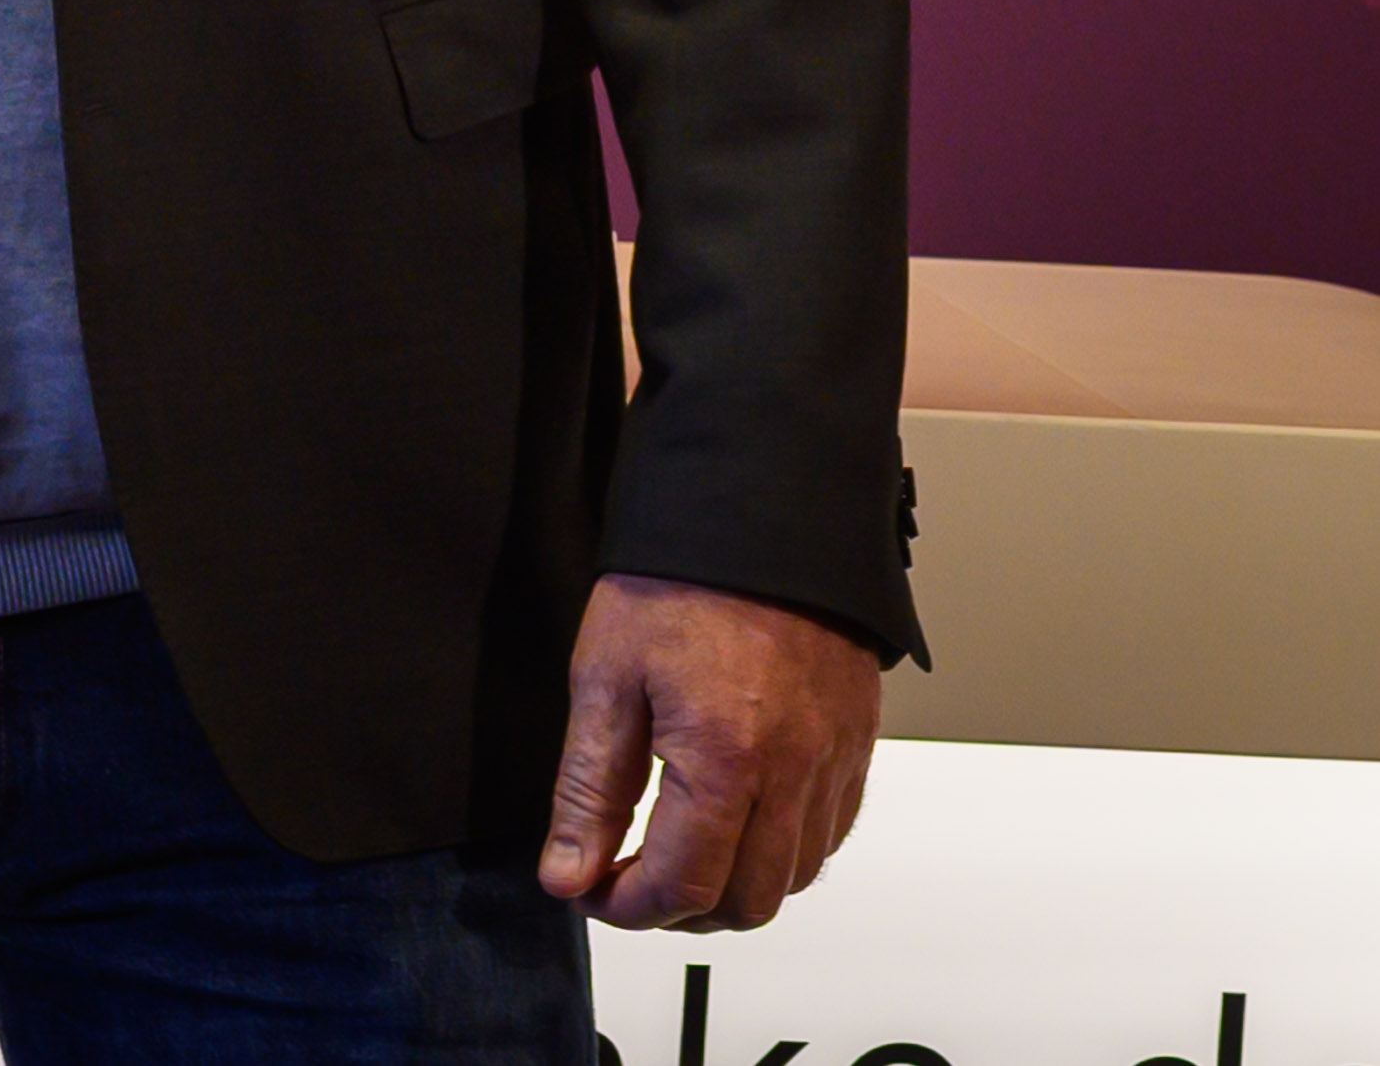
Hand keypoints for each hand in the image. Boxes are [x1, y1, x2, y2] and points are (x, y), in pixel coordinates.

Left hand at [541, 574, 881, 927]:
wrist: (758, 514)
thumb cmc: (678, 581)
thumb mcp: (603, 680)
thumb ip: (586, 790)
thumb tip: (568, 872)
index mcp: (725, 761)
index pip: (684, 886)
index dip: (628, 907)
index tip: (592, 890)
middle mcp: (795, 773)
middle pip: (748, 903)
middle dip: (681, 910)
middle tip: (629, 879)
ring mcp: (835, 762)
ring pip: (794, 878)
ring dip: (734, 887)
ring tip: (677, 851)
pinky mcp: (856, 746)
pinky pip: (829, 834)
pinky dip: (782, 852)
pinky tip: (736, 822)